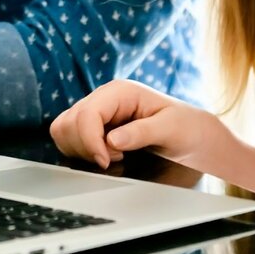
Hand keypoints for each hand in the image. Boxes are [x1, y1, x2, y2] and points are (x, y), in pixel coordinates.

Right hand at [49, 80, 224, 170]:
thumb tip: (111, 141)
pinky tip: (105, 156)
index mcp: (119, 91)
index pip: (86, 114)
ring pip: (63, 129)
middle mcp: (103, 98)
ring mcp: (96, 111)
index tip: (106, 162)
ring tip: (110, 156)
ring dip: (81, 149)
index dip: (90, 141)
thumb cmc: (184, 127)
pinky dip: (80, 152)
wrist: (190, 134)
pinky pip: (69, 139)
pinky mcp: (93, 126)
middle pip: (68, 122)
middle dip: (86, 147)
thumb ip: (141, 133)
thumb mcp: (169, 129)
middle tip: (114, 158)